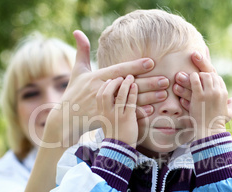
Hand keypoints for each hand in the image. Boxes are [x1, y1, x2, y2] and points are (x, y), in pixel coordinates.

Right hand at [45, 30, 168, 145]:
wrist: (66, 119)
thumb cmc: (74, 93)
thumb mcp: (77, 72)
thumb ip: (81, 52)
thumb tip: (78, 32)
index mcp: (96, 78)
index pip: (119, 70)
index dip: (135, 66)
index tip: (151, 62)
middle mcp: (101, 90)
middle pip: (128, 85)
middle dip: (148, 82)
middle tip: (165, 80)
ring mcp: (104, 106)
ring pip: (130, 100)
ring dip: (148, 97)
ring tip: (163, 94)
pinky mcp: (107, 118)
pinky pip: (125, 114)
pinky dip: (138, 112)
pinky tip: (152, 110)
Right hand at [96, 75, 137, 146]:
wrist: (118, 149)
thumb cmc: (114, 135)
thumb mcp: (105, 121)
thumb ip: (106, 110)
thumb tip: (110, 100)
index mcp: (100, 112)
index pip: (99, 95)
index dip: (106, 85)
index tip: (112, 79)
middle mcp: (106, 112)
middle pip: (106, 92)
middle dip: (115, 81)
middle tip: (122, 76)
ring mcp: (116, 115)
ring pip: (120, 95)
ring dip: (126, 84)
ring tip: (131, 77)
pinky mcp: (127, 118)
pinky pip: (130, 102)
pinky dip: (133, 92)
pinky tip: (135, 87)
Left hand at [189, 72, 231, 139]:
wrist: (209, 130)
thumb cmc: (217, 123)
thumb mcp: (228, 114)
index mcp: (224, 94)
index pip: (218, 79)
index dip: (211, 78)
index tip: (204, 81)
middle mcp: (218, 92)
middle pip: (212, 75)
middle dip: (204, 75)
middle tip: (197, 78)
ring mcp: (209, 93)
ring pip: (204, 75)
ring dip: (198, 75)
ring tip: (193, 78)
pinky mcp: (199, 96)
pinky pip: (195, 80)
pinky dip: (192, 77)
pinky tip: (189, 79)